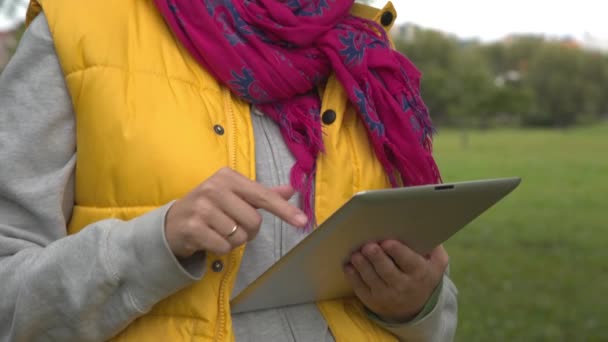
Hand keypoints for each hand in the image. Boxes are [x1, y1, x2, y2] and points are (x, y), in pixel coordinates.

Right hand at [164, 167, 307, 257]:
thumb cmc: (211, 207)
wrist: (173, 222)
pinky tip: (209, 239)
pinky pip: (224, 247)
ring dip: (234, 240)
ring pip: (240, 236)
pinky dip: (221, 248)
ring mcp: (202, 208)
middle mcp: (214, 188)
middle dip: (249, 230)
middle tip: (233, 225)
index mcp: (228, 177)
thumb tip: (291, 189)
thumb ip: (263, 194)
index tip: (302, 221)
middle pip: (254, 221)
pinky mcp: (193, 227)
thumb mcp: (235, 195)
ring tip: (218, 231)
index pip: (263, 195)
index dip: (284, 210)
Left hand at [344, 241, 447, 321]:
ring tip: (356, 254)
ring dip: (362, 265)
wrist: (415, 308)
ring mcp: (386, 295)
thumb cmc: (423, 277)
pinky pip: (360, 288)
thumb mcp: (436, 264)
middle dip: (377, 258)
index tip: (387, 242)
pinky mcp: (372, 300)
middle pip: (387, 270)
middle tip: (368, 246)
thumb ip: (435, 248)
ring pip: (371, 279)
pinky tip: (348, 265)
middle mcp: (403, 285)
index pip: (408, 261)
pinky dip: (353, 276)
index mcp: (419, 273)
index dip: (397, 251)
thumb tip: (427, 229)